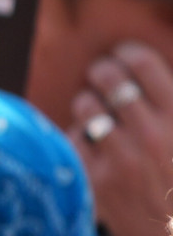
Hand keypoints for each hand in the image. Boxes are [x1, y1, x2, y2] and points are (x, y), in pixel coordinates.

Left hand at [69, 42, 172, 235]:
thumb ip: (169, 106)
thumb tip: (146, 74)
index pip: (144, 65)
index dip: (128, 53)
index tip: (122, 54)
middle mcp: (151, 133)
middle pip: (109, 79)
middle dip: (101, 72)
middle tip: (100, 75)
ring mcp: (121, 158)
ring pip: (86, 107)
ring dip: (87, 102)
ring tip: (94, 109)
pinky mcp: (96, 181)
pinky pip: (72, 141)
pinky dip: (78, 137)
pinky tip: (89, 143)